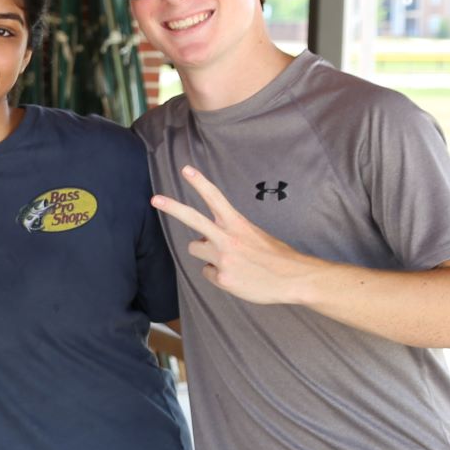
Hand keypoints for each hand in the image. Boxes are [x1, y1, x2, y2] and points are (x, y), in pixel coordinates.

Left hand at [151, 165, 316, 305]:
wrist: (295, 279)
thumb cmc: (276, 257)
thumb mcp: (256, 235)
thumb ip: (232, 232)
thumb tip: (209, 239)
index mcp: (238, 224)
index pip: (216, 198)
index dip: (200, 183)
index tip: (185, 170)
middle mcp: (227, 238)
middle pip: (193, 218)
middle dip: (172, 207)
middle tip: (155, 199)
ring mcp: (223, 258)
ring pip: (196, 249)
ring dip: (206, 253)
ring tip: (230, 260)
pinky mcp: (223, 278)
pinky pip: (208, 273)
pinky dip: (218, 275)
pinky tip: (237, 277)